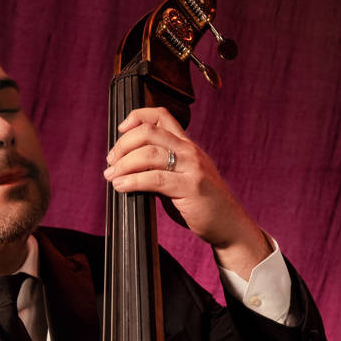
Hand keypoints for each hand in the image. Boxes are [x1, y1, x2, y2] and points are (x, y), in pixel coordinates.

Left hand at [104, 106, 270, 277]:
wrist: (230, 225)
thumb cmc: (203, 204)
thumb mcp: (181, 179)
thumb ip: (160, 169)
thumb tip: (127, 168)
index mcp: (187, 146)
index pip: (161, 115)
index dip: (137, 116)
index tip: (121, 130)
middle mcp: (190, 151)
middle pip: (149, 132)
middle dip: (123, 144)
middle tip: (110, 161)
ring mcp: (192, 168)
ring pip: (149, 154)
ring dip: (123, 164)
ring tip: (111, 176)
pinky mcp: (190, 188)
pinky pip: (154, 179)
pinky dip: (132, 181)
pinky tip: (122, 187)